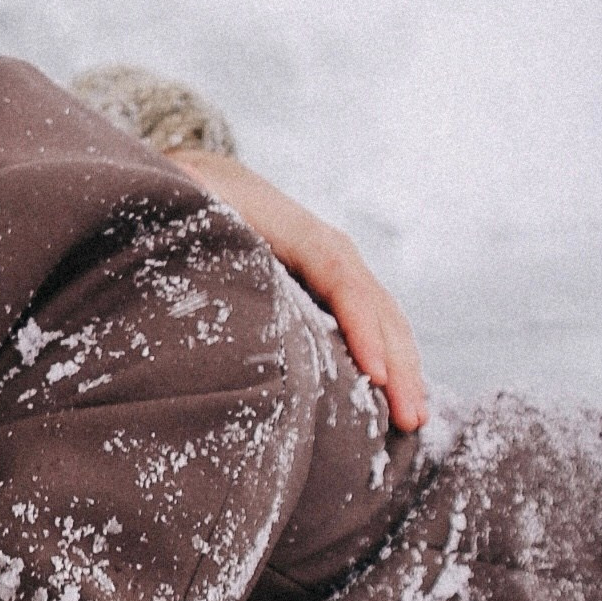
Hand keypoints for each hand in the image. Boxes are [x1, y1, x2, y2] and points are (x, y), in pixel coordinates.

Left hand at [164, 150, 427, 431]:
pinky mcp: (325, 288)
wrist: (197, 181)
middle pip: (375, 303)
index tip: (374, 375)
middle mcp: (325, 247)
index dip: (361, 325)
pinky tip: (394, 396)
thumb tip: (188, 266)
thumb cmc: (187, 201)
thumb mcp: (190, 209)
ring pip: (382, 315)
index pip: (340, 277)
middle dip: (398, 361)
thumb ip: (200, 232)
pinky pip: (367, 321)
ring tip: (414, 419)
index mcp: (293, 229)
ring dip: (403, 366)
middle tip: (409, 419)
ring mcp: (332, 268)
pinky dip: (386, 357)